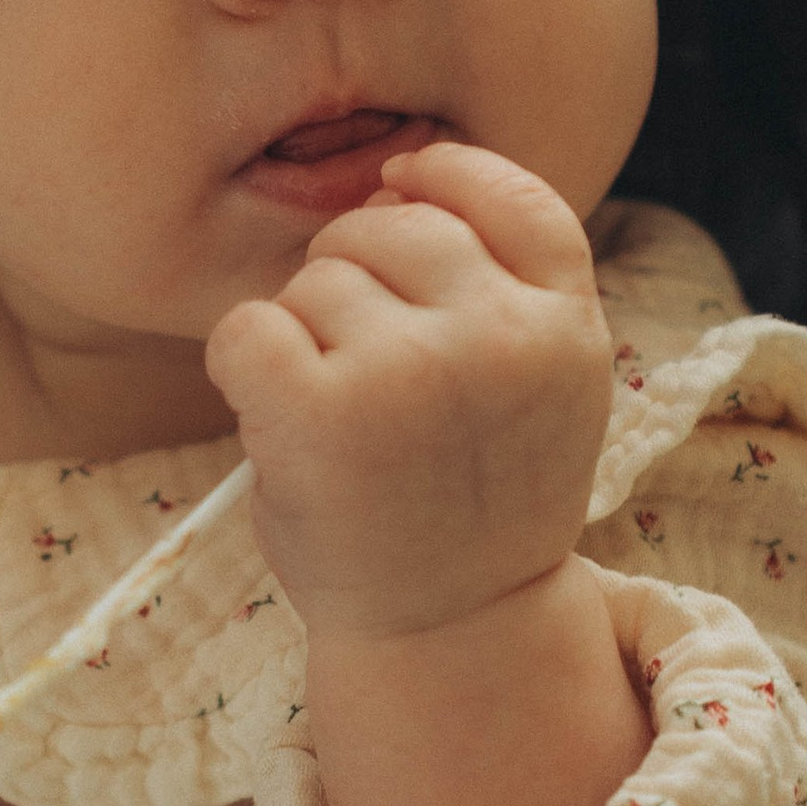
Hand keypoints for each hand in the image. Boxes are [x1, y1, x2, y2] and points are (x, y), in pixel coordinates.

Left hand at [205, 140, 611, 642]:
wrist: (449, 632)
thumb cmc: (468, 506)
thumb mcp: (532, 391)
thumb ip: (496, 292)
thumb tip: (395, 188)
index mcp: (566, 329)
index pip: (517, 197)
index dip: (449, 173)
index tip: (402, 181)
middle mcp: (500, 338)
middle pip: (393, 227)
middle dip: (355, 278)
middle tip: (361, 375)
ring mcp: (412, 370)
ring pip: (315, 278)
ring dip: (303, 334)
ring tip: (338, 421)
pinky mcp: (323, 412)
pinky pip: (247, 325)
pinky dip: (240, 363)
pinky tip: (273, 418)